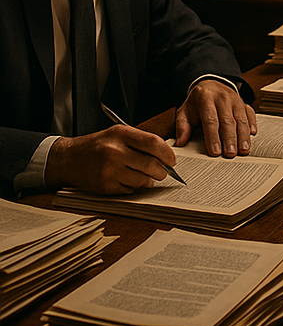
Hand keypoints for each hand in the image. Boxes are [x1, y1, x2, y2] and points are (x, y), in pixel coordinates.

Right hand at [45, 126, 179, 194]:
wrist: (68, 159)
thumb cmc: (97, 146)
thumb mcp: (117, 134)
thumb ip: (140, 142)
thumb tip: (166, 156)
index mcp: (121, 134)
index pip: (154, 143)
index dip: (167, 154)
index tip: (172, 160)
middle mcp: (114, 151)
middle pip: (151, 164)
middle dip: (162, 171)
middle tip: (162, 172)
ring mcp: (109, 170)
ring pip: (143, 180)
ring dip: (148, 181)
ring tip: (145, 177)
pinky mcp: (105, 186)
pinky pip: (130, 190)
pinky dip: (133, 187)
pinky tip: (128, 180)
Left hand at [175, 79, 256, 158]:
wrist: (211, 84)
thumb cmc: (198, 102)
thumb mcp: (184, 111)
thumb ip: (182, 126)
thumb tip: (181, 141)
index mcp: (205, 98)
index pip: (210, 120)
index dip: (213, 136)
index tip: (215, 151)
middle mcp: (222, 97)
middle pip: (228, 120)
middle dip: (230, 139)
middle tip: (230, 154)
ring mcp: (235, 100)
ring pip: (241, 119)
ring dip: (243, 135)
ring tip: (243, 150)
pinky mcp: (244, 103)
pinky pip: (250, 114)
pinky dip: (252, 124)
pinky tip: (253, 134)